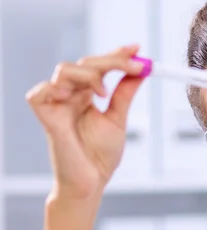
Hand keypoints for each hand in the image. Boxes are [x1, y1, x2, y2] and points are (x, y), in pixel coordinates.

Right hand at [26, 44, 146, 199]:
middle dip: (112, 60)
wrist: (92, 181)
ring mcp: (56, 104)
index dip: (116, 54)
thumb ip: (125, 93)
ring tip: (103, 92)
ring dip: (89, 73)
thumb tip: (142, 70)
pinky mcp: (45, 116)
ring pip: (65, 70)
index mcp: (87, 94)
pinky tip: (76, 97)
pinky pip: (41, 92)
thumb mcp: (118, 118)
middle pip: (85, 62)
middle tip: (135, 65)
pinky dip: (58, 88)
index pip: (99, 65)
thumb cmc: (100, 155)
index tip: (137, 48)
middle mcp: (71, 95)